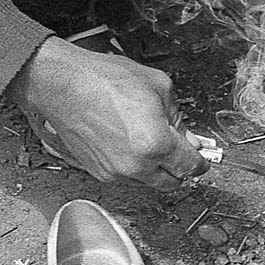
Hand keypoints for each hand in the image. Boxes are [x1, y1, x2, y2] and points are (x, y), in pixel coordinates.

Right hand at [6, 37, 207, 191]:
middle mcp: (136, 166)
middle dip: (179, 169)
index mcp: (156, 145)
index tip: (201, 157)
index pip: (191, 167)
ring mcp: (116, 172)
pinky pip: (127, 177)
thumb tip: (187, 136)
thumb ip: (178, 116)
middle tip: (179, 151)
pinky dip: (134, 166)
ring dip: (156, 169)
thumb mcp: (157, 86)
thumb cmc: (103, 80)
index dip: (201, 161)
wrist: (62, 85)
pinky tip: (129, 143)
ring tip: (149, 141)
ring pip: (149, 182)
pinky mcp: (99, 173)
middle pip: (172, 183)